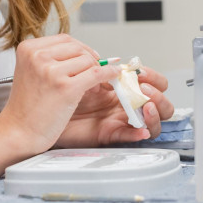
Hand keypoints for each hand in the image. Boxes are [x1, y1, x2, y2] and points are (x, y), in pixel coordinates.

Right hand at [0, 34, 119, 152]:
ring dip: (95, 72)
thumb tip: (86, 53)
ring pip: (88, 61)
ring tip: (90, 87)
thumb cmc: (26, 106)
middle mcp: (37, 56)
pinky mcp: (65, 88)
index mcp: (28, 49)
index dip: (80, 49)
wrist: (18, 131)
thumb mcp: (31, 72)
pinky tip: (112, 77)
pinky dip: (109, 74)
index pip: (64, 39)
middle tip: (93, 73)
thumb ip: (52, 59)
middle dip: (90, 60)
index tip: (88, 59)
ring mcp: (50, 71)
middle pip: (77, 48)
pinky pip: (97, 74)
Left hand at [56, 65, 174, 146]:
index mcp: (122, 88)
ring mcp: (120, 120)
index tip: (141, 71)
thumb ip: (100, 73)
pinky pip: (131, 137)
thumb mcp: (82, 77)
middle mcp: (125, 105)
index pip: (152, 82)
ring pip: (153, 121)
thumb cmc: (60, 95)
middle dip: (159, 96)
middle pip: (160, 103)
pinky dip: (139, 134)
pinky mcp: (111, 134)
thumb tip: (116, 65)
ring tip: (146, 105)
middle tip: (144, 89)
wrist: (42, 114)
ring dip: (155, 113)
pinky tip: (140, 130)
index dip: (153, 76)